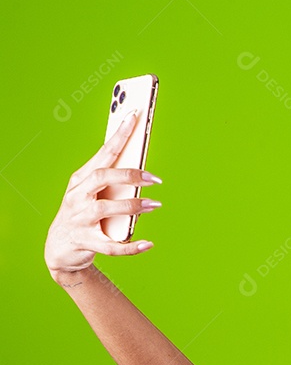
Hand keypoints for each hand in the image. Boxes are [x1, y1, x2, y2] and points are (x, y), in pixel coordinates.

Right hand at [45, 110, 160, 282]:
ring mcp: (80, 219)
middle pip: (102, 177)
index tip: (135, 116)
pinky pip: (111, 246)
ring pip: (107, 209)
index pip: (103, 153)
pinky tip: (148, 244)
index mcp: (82, 179)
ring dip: (133, 205)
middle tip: (155, 178)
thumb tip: (144, 170)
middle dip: (129, 175)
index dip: (119, 135)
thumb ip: (113, 181)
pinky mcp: (85, 242)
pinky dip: (131, 246)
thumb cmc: (83, 214)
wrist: (60, 248)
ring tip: (155, 204)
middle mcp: (77, 196)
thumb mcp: (92, 193)